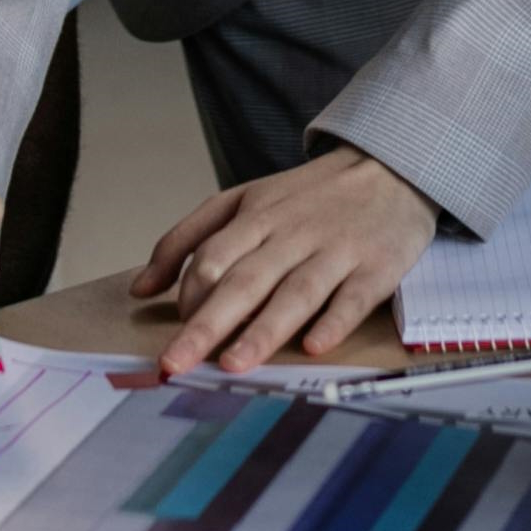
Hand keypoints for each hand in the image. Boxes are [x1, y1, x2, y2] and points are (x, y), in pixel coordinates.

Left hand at [133, 146, 437, 371]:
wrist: (390, 166)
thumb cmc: (309, 196)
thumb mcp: (244, 200)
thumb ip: (189, 239)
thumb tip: (141, 288)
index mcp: (256, 215)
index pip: (210, 258)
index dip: (188, 299)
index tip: (174, 338)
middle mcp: (292, 233)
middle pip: (243, 280)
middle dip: (207, 324)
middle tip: (176, 363)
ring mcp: (335, 250)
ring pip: (295, 292)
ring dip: (263, 330)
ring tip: (233, 365)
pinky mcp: (376, 267)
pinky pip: (353, 298)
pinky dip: (334, 321)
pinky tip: (314, 345)